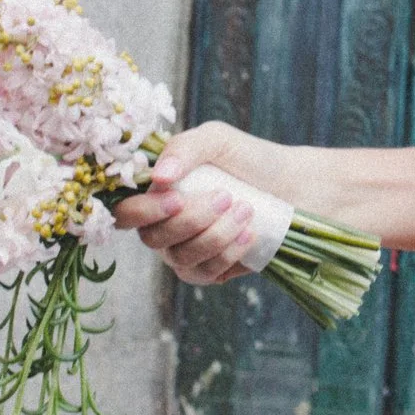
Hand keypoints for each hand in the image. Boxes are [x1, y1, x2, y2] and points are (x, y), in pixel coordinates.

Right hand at [112, 122, 277, 284]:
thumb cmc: (247, 158)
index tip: (177, 198)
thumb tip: (159, 177)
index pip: (125, 213)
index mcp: (155, 193)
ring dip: (216, 235)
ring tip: (246, 209)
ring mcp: (183, 251)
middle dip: (191, 220)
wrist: (290, 184)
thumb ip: (184, 148)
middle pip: (152, 238)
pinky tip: (249, 234)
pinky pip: (204, 274)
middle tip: (226, 196)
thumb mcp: (217, 140)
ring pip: (180, 258)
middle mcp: (162, 226)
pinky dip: (227, 254)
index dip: (143, 212)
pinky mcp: (208, 269)